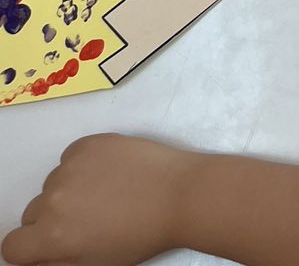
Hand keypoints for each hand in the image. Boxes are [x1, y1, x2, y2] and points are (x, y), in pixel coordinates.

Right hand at [2, 134, 196, 265]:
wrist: (183, 195)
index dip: (32, 247)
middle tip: (91, 219)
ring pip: (53, 184)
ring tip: (110, 195)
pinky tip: (113, 174)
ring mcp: (71, 168)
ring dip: (70, 189)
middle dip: (53, 219)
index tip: (52, 243)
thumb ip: (55, 263)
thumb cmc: (144, 234)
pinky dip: (85, 165)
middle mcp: (54, 200)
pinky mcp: (89, 143)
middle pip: (33, 213)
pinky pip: (71, 157)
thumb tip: (37, 258)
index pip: (13, 246)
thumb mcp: (95, 264)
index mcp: (52, 236)